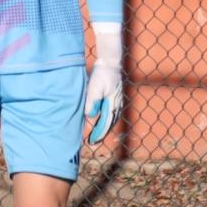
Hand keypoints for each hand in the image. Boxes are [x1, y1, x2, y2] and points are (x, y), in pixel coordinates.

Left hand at [84, 22, 122, 144]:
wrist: (110, 64)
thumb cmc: (102, 75)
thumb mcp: (94, 87)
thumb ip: (92, 102)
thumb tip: (89, 116)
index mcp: (112, 105)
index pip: (105, 124)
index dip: (98, 134)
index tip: (91, 141)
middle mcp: (116, 106)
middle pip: (109, 124)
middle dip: (101, 134)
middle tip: (92, 142)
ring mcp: (117, 102)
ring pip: (110, 120)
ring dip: (103, 128)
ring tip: (96, 135)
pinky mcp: (114, 99)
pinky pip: (110, 114)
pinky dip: (105, 120)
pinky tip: (100, 121)